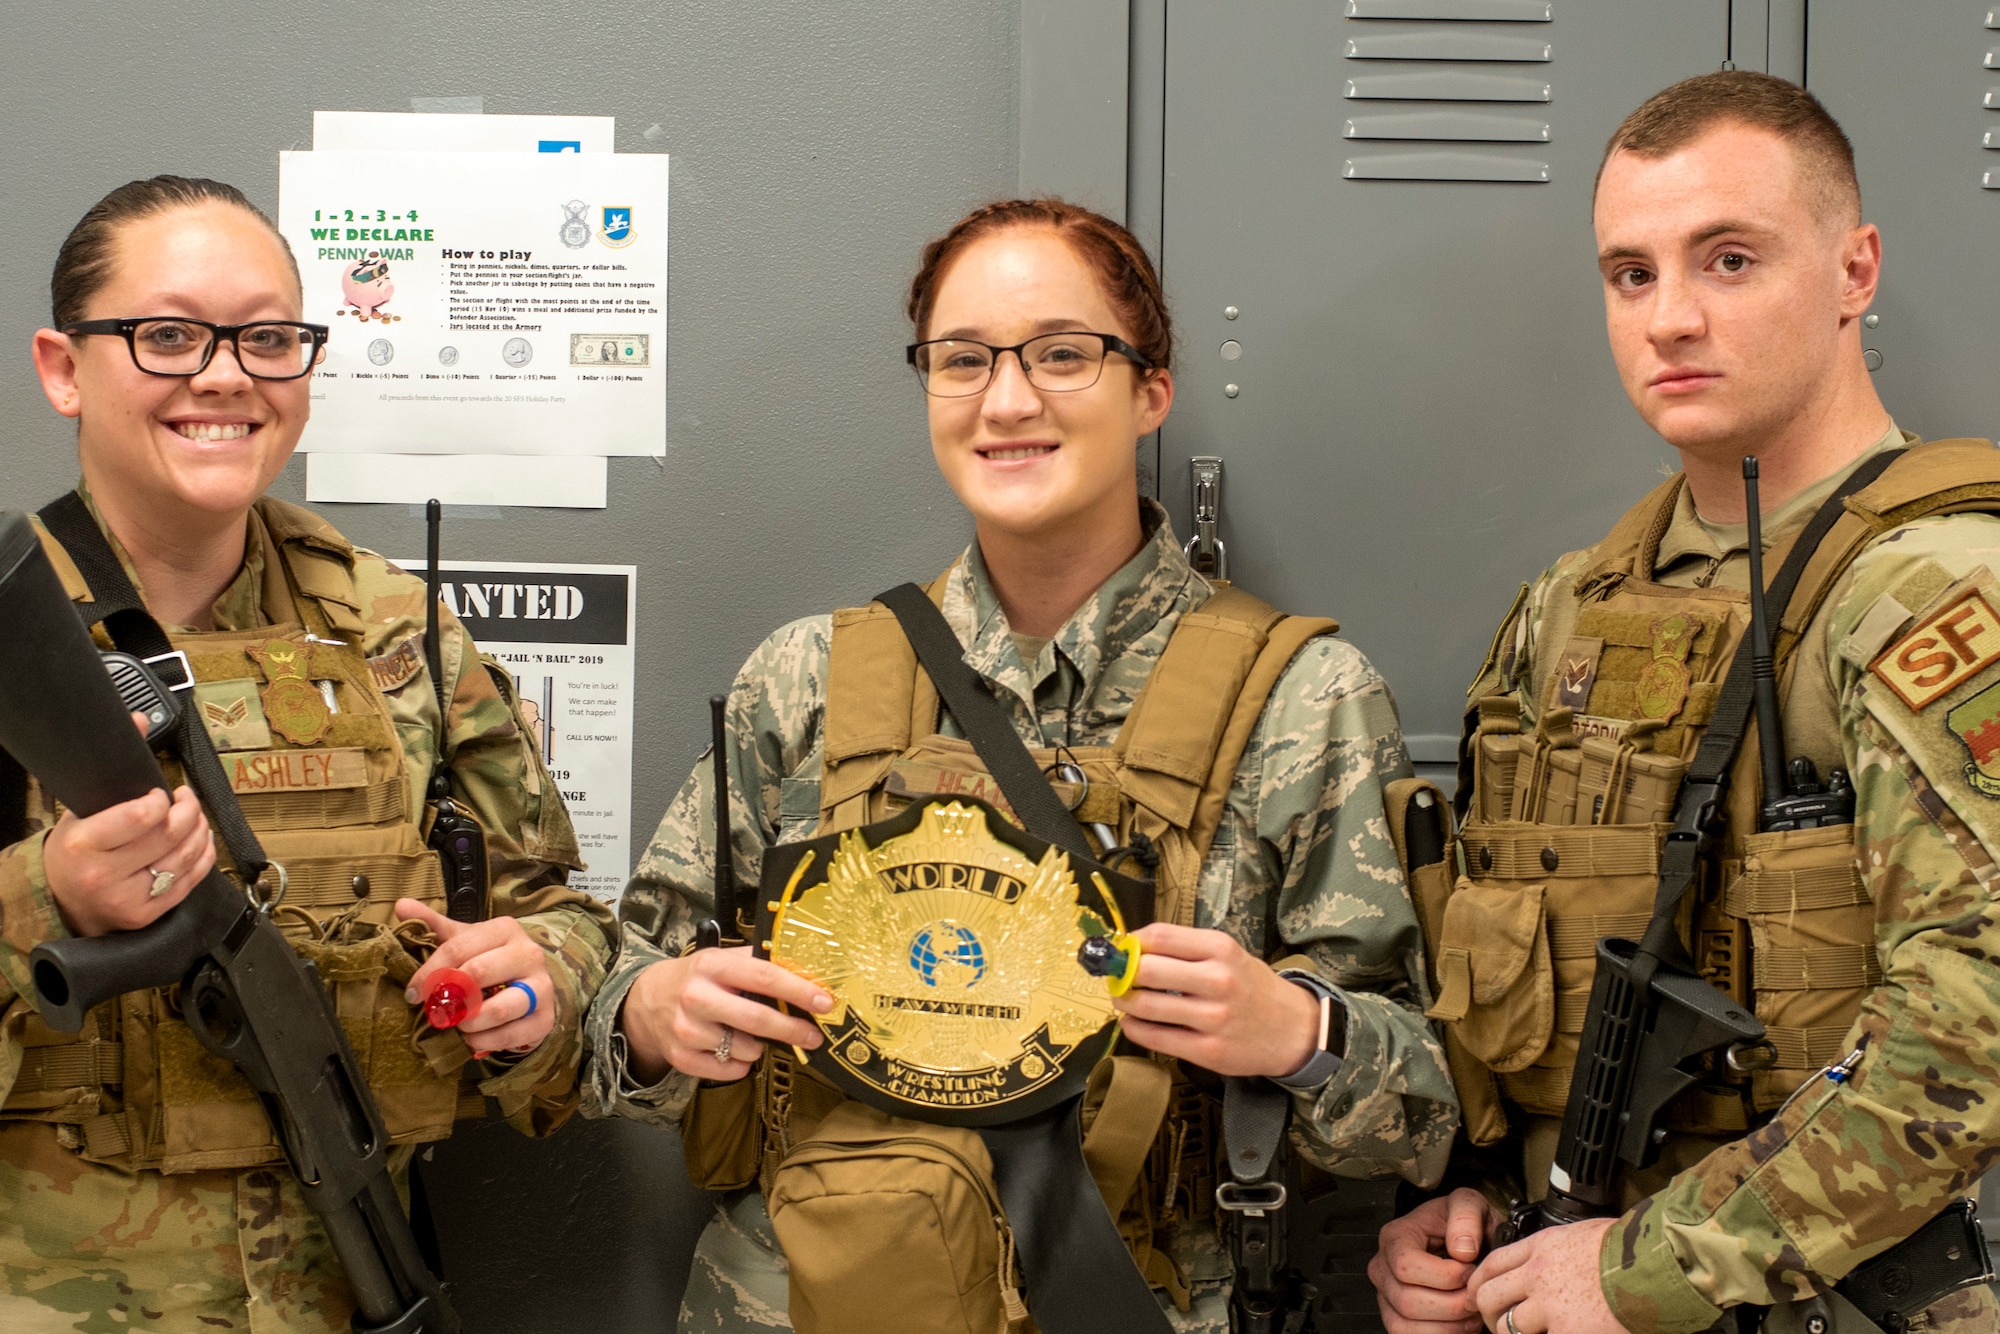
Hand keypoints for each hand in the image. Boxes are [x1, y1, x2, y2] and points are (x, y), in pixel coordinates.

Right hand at [45, 714, 215, 937]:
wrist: (65, 901)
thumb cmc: (76, 851)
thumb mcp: (82, 809)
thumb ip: (113, 767)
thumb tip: (139, 719)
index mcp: (84, 844)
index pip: (141, 817)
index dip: (162, 800)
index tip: (161, 793)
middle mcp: (105, 874)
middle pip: (170, 834)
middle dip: (189, 809)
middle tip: (186, 799)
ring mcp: (128, 898)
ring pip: (185, 856)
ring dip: (200, 829)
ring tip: (194, 816)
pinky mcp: (147, 914)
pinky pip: (191, 880)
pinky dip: (204, 854)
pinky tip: (200, 840)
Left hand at [398, 899, 558, 1056]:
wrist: (530, 987)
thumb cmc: (491, 961)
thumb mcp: (466, 940)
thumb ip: (434, 925)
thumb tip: (401, 904)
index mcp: (506, 930)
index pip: (457, 948)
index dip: (428, 973)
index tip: (412, 993)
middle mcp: (529, 954)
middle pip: (476, 974)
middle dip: (447, 997)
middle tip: (433, 1010)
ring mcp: (541, 987)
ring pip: (497, 1009)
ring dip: (466, 1022)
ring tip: (456, 1023)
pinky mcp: (544, 1019)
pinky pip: (509, 1035)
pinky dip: (483, 1041)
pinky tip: (472, 1037)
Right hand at [619, 947, 831, 1084]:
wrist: (645, 1002)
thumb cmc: (695, 979)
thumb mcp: (720, 960)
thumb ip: (758, 963)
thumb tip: (806, 970)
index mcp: (713, 966)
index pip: (764, 977)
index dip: (798, 990)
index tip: (825, 1001)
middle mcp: (697, 997)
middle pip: (757, 1019)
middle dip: (793, 1030)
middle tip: (814, 1036)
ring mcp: (687, 1030)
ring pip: (746, 1049)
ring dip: (759, 1046)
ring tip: (749, 1034)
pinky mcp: (682, 1058)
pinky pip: (731, 1070)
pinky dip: (740, 1063)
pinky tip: (731, 1049)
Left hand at [1110, 923, 1320, 1076]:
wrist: (1294, 1030)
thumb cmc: (1253, 988)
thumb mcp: (1229, 954)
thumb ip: (1186, 949)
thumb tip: (1133, 947)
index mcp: (1220, 949)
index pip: (1160, 936)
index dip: (1132, 942)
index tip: (1123, 949)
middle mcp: (1217, 980)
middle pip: (1146, 969)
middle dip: (1123, 972)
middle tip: (1119, 976)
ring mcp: (1213, 1018)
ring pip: (1146, 1005)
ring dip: (1124, 1001)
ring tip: (1125, 999)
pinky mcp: (1208, 1050)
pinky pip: (1155, 1038)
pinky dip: (1134, 1028)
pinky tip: (1134, 1022)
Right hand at [1369, 1187, 1501, 1333]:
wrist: (1464, 1242)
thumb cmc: (1463, 1225)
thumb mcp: (1470, 1204)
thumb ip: (1466, 1216)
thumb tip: (1461, 1251)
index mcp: (1395, 1237)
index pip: (1406, 1266)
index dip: (1444, 1275)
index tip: (1470, 1270)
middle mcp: (1383, 1268)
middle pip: (1408, 1301)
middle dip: (1452, 1305)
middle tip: (1476, 1295)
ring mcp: (1386, 1297)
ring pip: (1408, 1326)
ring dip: (1449, 1326)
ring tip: (1471, 1311)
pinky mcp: (1396, 1319)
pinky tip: (1460, 1323)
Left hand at [1469, 1218, 1625, 1333]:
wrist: (1654, 1265)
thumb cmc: (1631, 1250)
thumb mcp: (1583, 1235)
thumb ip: (1560, 1250)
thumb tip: (1556, 1260)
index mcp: (1543, 1247)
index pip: (1494, 1263)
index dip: (1479, 1281)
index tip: (1477, 1292)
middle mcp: (1538, 1275)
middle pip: (1490, 1295)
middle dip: (1486, 1312)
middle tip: (1494, 1322)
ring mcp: (1550, 1306)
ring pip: (1507, 1326)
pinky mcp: (1566, 1332)